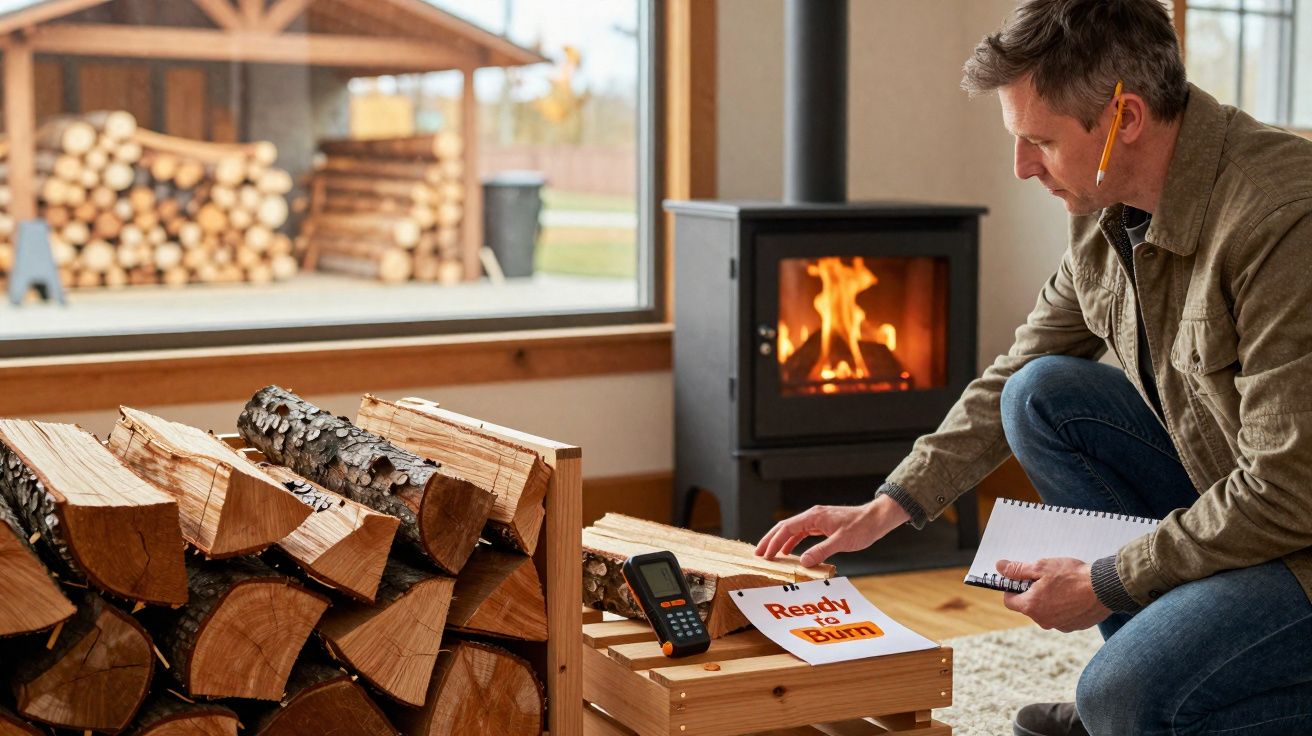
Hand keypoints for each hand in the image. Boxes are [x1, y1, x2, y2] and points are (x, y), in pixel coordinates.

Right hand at [754, 496, 909, 567]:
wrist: (876, 519)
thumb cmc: (862, 527)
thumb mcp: (842, 541)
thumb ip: (821, 551)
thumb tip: (802, 562)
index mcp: (814, 516)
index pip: (786, 528)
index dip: (774, 541)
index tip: (765, 554)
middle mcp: (813, 516)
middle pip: (785, 527)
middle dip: (771, 540)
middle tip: (759, 553)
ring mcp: (818, 520)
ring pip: (793, 530)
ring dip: (780, 541)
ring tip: (770, 554)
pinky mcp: (823, 525)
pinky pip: (803, 533)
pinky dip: (793, 542)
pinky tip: (790, 552)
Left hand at [997, 558, 1110, 631]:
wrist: (1106, 588)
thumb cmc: (1072, 576)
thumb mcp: (1041, 567)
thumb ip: (1018, 569)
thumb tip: (999, 567)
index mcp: (1032, 607)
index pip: (1009, 601)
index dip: (1012, 589)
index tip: (1019, 579)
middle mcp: (1043, 621)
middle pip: (1029, 606)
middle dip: (1033, 592)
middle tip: (1045, 577)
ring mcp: (1060, 625)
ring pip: (1047, 611)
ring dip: (1049, 599)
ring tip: (1063, 584)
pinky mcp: (1075, 626)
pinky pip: (1062, 616)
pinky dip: (1064, 606)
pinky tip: (1074, 593)